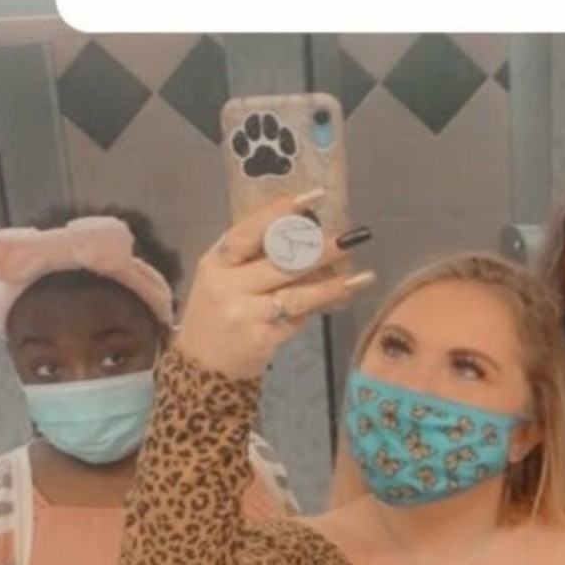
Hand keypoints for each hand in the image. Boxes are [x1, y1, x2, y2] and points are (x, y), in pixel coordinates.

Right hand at [177, 193, 375, 380]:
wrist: (200, 368)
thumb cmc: (216, 315)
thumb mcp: (223, 280)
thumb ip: (254, 260)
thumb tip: (308, 237)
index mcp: (215, 262)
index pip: (248, 231)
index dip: (280, 212)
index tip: (313, 196)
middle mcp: (227, 286)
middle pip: (279, 262)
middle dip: (319, 250)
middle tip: (350, 238)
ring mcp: (244, 314)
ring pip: (296, 294)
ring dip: (332, 285)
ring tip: (363, 277)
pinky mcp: (260, 339)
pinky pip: (296, 319)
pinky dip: (314, 310)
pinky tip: (335, 302)